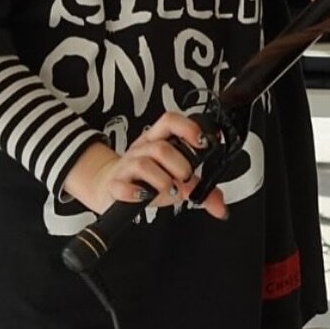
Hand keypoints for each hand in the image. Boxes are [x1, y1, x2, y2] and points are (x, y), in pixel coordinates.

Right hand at [65, 111, 226, 219]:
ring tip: (170, 191)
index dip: (187, 128)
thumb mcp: (173, 179)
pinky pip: (122, 185)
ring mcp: (126, 166)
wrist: (109, 187)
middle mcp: (141, 149)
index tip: (202, 143)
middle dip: (180, 165)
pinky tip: (144, 197)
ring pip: (144, 164)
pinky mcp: (114, 185)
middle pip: (161, 146)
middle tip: (185, 179)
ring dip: (163, 181)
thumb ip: (199, 191)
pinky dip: (136, 192)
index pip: (170, 121)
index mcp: (156, 140)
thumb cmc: (146, 180)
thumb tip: (221, 207)